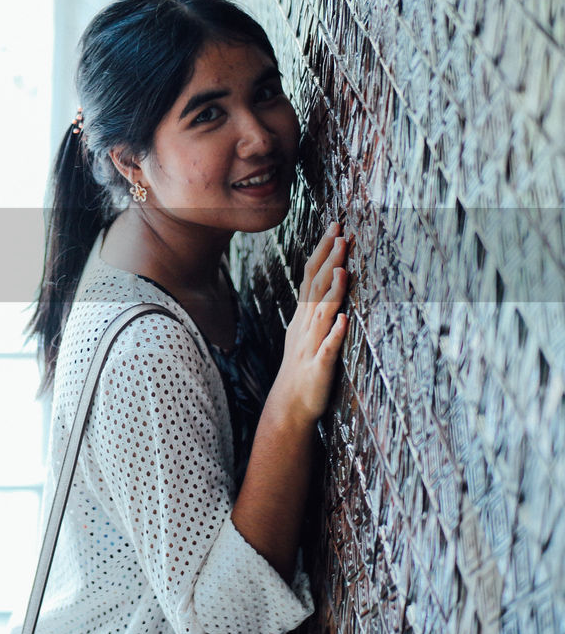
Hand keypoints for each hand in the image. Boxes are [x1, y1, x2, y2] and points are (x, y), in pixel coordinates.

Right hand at [273, 220, 350, 422]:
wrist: (290, 406)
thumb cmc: (305, 369)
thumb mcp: (309, 333)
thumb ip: (319, 308)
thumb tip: (331, 280)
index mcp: (304, 316)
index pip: (312, 275)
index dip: (323, 251)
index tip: (336, 227)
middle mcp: (306, 326)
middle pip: (316, 287)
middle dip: (329, 260)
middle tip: (342, 234)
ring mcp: (312, 345)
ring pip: (321, 313)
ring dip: (332, 291)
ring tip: (344, 269)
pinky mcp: (319, 367)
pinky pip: (328, 348)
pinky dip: (334, 333)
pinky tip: (343, 320)